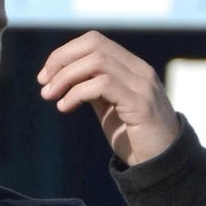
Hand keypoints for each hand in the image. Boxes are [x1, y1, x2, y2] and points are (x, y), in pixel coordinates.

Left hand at [37, 32, 180, 166]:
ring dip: (66, 77)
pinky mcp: (140, 104)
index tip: (46, 75)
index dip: (65, 53)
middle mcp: (139, 70)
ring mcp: (142, 85)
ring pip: (96, 62)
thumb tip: (65, 77)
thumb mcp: (110, 107)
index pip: (95, 41)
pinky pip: (103, 85)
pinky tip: (65, 107)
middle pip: (94, 45)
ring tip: (51, 97)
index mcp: (132, 67)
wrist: (162, 164)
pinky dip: (77, 93)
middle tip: (43, 83)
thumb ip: (94, 89)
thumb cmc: (134, 138)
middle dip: (61, 61)